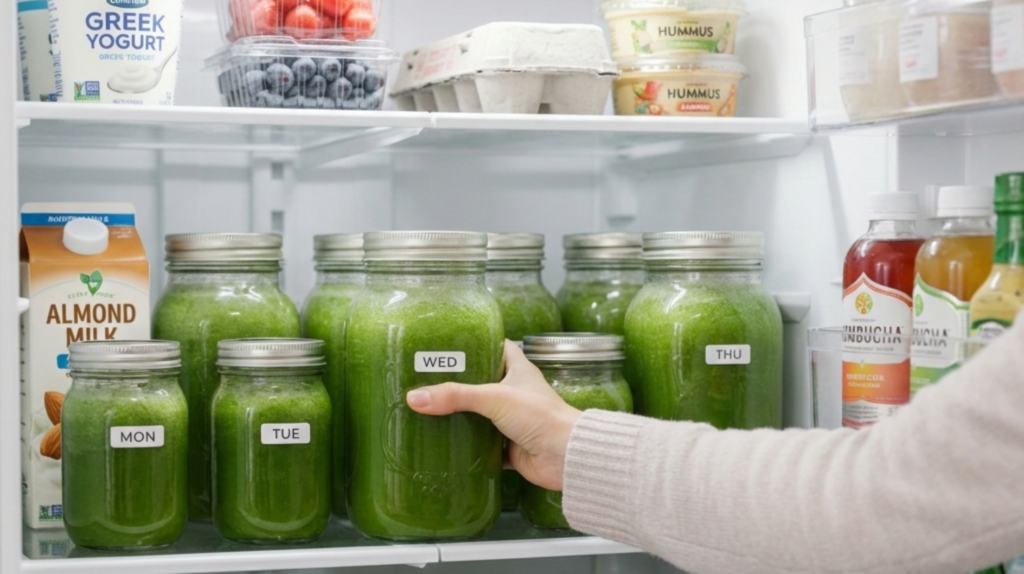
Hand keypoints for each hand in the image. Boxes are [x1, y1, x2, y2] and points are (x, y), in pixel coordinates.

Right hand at [406, 340, 580, 490]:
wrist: (565, 456)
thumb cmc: (541, 417)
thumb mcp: (494, 397)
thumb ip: (455, 396)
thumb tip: (415, 397)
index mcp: (518, 371)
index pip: (499, 348)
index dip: (479, 342)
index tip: (452, 342)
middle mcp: (515, 394)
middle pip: (483, 383)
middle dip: (459, 384)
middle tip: (429, 380)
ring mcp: (512, 422)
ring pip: (480, 416)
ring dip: (460, 417)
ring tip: (428, 411)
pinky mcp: (508, 448)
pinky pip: (482, 446)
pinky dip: (467, 447)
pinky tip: (445, 445)